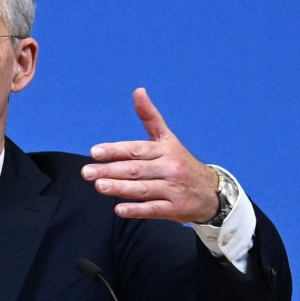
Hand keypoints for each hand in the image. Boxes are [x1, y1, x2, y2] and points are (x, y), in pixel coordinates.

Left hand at [81, 88, 217, 223]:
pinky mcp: (174, 209)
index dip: (115, 150)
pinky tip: (119, 210)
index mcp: (165, 150)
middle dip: (110, 170)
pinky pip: (153, 209)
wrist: (212, 192)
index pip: (136, 149)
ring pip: (142, 189)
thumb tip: (138, 91)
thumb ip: (150, 118)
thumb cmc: (182, 163)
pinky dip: (136, 209)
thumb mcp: (168, 139)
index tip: (94, 152)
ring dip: (120, 188)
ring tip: (99, 186)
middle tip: (87, 172)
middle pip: (135, 169)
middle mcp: (169, 168)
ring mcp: (172, 189)